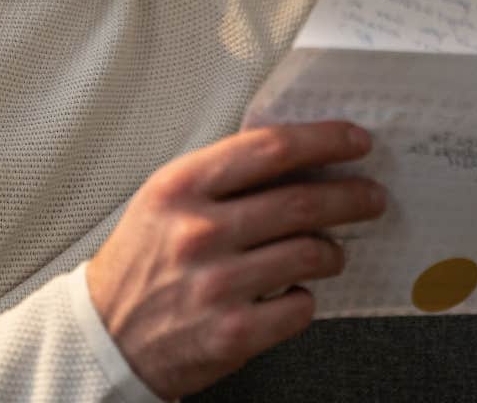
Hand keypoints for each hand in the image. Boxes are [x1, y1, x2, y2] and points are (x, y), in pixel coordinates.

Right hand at [85, 121, 385, 398]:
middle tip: (371, 196)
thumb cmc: (142, 261)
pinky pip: (300, 308)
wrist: (105, 336)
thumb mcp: (165, 200)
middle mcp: (199, 232)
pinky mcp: (231, 333)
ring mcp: (216, 285)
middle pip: (301, 201)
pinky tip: (295, 294)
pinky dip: (307, 299)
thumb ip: (221, 178)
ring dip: (332, 251)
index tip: (355, 140)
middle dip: (351, 195)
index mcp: (181, 187)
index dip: (323, 140)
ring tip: (331, 252)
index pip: (269, 149)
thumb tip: (297, 158)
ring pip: (310, 254)